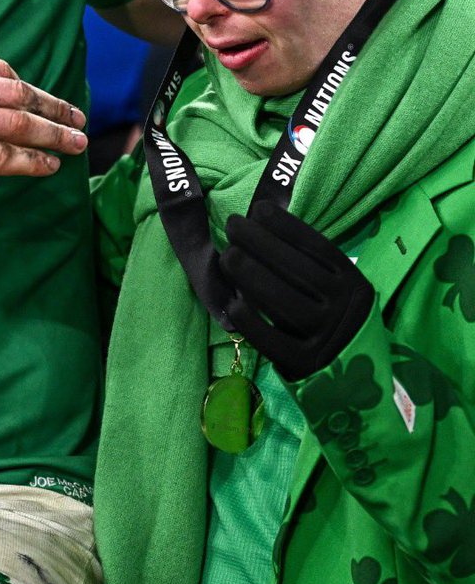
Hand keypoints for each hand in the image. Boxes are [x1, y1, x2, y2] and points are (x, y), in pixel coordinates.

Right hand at [0, 50, 86, 211]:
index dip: (27, 86)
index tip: (43, 99)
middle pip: (17, 94)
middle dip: (53, 108)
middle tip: (78, 120)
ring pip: (17, 125)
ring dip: (53, 135)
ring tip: (75, 145)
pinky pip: (2, 158)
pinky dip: (30, 162)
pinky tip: (47, 167)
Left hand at [219, 201, 374, 382]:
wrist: (356, 374)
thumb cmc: (329, 314)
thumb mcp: (334, 286)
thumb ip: (307, 262)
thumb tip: (260, 221)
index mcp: (353, 283)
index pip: (317, 247)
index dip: (286, 226)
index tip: (258, 208)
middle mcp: (344, 308)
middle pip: (297, 270)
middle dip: (260, 243)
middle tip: (233, 225)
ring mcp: (326, 338)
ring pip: (284, 301)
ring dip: (251, 275)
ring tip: (227, 256)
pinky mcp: (306, 365)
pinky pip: (274, 342)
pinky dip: (251, 322)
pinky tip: (232, 304)